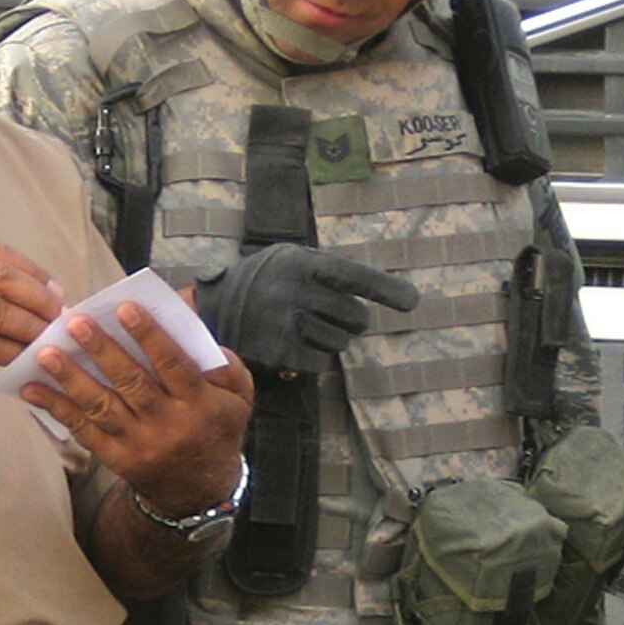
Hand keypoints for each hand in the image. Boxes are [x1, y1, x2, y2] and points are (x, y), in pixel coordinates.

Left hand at [21, 301, 253, 512]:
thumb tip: (187, 308)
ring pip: (101, 407)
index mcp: (200, 404)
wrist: (199, 490)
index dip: (149, 336)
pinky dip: (57, 408)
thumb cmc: (217, 426)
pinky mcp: (116, 459)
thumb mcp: (237, 393)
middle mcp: (168, 426)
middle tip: (76, 323)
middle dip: (102, 351)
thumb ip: (218, 355)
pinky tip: (32, 389)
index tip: (125, 308)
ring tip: (45, 352)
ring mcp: (139, 445)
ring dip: (71, 379)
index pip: (173, 365)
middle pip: (132, 384)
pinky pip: (83, 430)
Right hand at [194, 245, 418, 376]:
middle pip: (354, 317)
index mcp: (301, 263)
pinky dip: (311, 359)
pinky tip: (292, 346)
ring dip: (329, 340)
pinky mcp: (277, 352)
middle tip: (327, 315)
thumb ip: (330, 272)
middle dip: (349, 321)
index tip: (412, 301)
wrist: (211, 309)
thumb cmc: (262, 282)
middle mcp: (294, 291)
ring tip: (301, 327)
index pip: (354, 277)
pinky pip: (318, 364)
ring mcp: (285, 323)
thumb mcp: (289, 260)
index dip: (385, 290)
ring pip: (339, 343)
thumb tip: (396, 295)